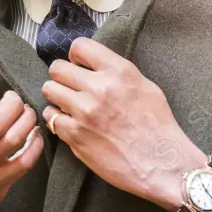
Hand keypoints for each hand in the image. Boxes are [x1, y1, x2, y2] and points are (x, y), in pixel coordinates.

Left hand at [41, 38, 207, 209]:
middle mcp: (99, 88)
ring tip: (68, 105)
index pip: (80, 46)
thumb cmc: (158, 128)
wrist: (162, 164)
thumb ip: (118, 73)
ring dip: (57, 97)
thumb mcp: (146, 87)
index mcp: (119, 71)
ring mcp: (84, 111)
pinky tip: (70, 124)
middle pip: (58, 68)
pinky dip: (57, 119)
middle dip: (62, 76)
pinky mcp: (75, 135)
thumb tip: (95, 66)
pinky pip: (50, 117)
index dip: (75, 57)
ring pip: (49, 89)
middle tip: (70, 88)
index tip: (79, 66)